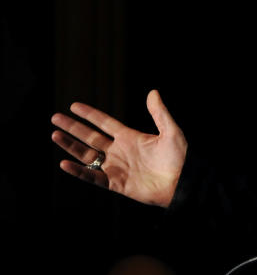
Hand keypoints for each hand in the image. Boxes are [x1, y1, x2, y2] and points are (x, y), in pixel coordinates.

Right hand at [51, 89, 186, 207]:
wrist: (182, 183)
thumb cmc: (180, 157)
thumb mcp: (171, 132)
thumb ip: (159, 113)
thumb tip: (153, 92)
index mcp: (130, 137)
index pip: (104, 123)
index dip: (90, 115)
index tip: (73, 106)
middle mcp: (119, 151)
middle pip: (90, 137)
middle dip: (73, 128)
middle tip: (55, 118)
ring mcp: (116, 167)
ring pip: (87, 155)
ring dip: (71, 146)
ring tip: (55, 134)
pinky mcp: (115, 183)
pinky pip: (92, 177)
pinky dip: (78, 171)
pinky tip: (65, 163)